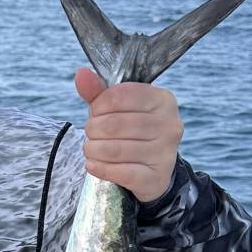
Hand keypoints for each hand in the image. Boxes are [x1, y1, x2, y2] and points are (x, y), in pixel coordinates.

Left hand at [75, 67, 181, 203]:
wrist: (151, 171)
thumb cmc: (131, 131)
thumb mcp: (116, 108)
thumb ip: (98, 91)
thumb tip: (81, 74)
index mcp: (163, 99)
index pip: (120, 96)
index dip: (98, 105)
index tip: (94, 113)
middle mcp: (170, 124)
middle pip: (115, 124)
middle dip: (93, 129)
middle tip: (90, 134)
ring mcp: (165, 152)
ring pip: (116, 149)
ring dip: (93, 149)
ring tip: (90, 149)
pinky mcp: (156, 177)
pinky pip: (121, 172)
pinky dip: (100, 168)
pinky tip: (92, 165)